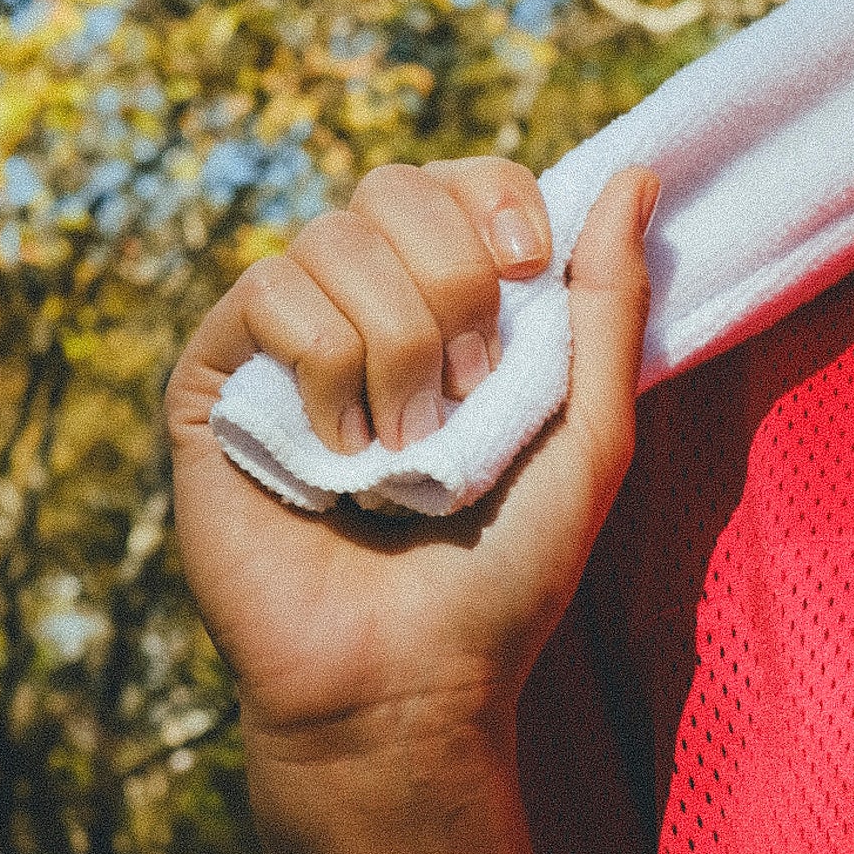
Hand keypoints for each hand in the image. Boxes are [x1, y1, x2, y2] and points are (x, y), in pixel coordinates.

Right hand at [165, 158, 659, 825]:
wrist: (407, 679)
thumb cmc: (504, 580)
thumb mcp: (591, 438)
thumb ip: (611, 308)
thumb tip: (637, 173)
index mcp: (454, 317)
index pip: (463, 182)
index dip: (495, 199)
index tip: (529, 269)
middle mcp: (366, 313)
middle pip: (396, 186)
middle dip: (454, 284)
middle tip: (467, 396)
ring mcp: (284, 343)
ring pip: (334, 239)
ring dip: (399, 355)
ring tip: (403, 456)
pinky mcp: (215, 378)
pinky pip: (270, 293)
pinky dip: (327, 376)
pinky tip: (337, 459)